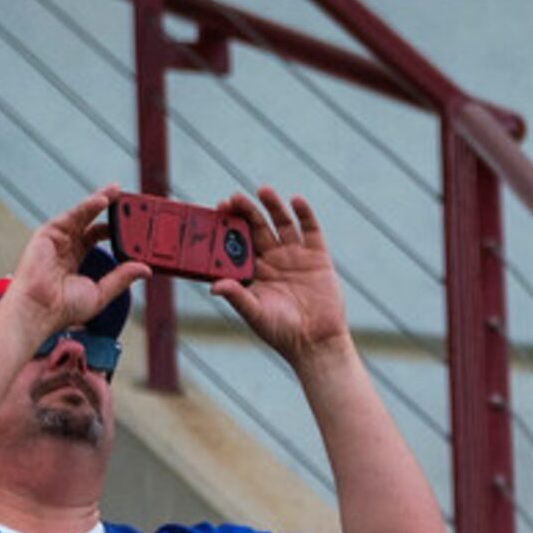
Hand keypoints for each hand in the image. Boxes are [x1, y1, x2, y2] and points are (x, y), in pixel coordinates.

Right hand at [6, 187, 146, 340]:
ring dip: (100, 200)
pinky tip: (103, 200)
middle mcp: (65, 246)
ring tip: (117, 191)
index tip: (132, 224)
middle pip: (91, 222)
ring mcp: (57, 238)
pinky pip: (72, 215)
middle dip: (108, 210)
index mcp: (75, 260)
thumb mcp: (101, 293)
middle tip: (126, 200)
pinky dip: (87, 206)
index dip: (114, 230)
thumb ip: (122, 278)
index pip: (97, 237)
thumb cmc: (64, 308)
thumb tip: (145, 269)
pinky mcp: (48, 233)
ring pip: (82, 214)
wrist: (40, 310)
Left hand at [212, 186, 350, 367]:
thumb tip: (214, 286)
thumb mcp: (256, 314)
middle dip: (246, 211)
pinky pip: (310, 230)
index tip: (218, 210)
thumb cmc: (282, 333)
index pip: (238, 242)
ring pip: (282, 223)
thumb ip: (237, 297)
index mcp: (254, 272)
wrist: (317, 343)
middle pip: (257, 227)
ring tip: (263, 190)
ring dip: (273, 206)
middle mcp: (273, 260)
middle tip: (234, 198)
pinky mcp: (318, 257)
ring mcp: (296, 256)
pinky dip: (304, 214)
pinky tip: (296, 200)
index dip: (229, 226)